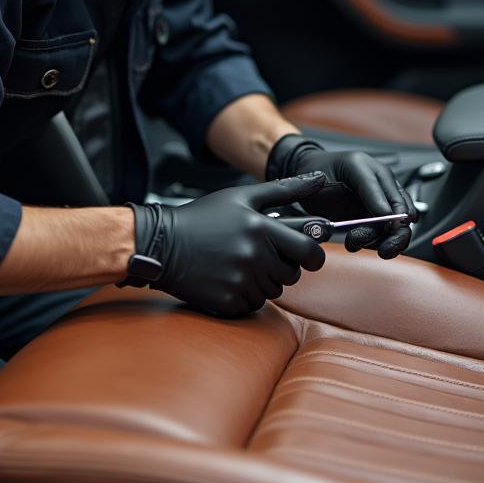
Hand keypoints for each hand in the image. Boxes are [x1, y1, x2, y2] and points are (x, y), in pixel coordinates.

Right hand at [128, 173, 328, 316]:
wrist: (162, 244)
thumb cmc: (204, 217)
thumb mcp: (244, 197)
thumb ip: (286, 189)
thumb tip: (320, 178)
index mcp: (262, 229)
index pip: (308, 251)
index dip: (313, 256)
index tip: (308, 256)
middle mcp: (254, 256)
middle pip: (291, 274)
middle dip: (282, 266)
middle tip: (260, 254)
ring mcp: (240, 281)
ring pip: (272, 290)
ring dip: (262, 281)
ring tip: (238, 263)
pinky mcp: (228, 300)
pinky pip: (252, 304)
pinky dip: (244, 294)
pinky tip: (227, 277)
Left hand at [265, 135, 417, 257]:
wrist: (305, 175)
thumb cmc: (323, 168)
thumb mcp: (349, 169)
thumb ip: (370, 189)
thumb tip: (388, 214)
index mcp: (382, 176)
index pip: (401, 203)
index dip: (397, 220)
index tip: (386, 230)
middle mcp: (383, 193)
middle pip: (403, 223)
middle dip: (394, 238)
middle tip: (382, 249)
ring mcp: (375, 209)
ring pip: (391, 233)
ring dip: (377, 242)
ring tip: (354, 241)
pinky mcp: (365, 222)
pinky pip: (377, 238)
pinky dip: (369, 243)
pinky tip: (354, 242)